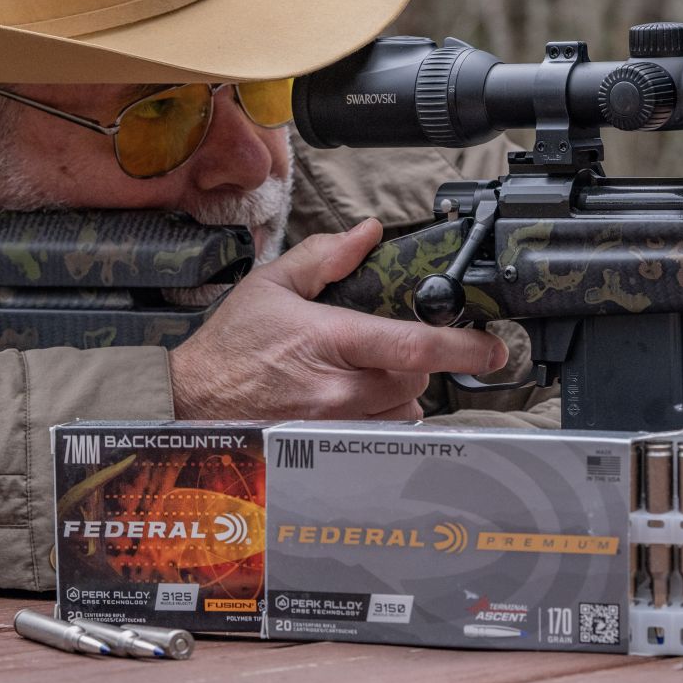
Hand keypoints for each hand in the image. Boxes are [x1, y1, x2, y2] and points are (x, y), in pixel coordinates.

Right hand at [169, 219, 506, 420]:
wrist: (190, 403)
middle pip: (417, 378)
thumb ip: (326, 256)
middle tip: (388, 344)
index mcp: (332, 341)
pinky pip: (379, 433)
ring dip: (399, 390)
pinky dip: (380, 415)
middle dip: (416, 360)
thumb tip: (369, 234)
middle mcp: (340, 390)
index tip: (492, 347)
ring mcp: (336, 425)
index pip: (415, 346)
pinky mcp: (330, 448)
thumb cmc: (230, 346)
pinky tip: (354, 398)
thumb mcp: (272, 284)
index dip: (463, 347)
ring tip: (363, 372)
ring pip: (403, 409)